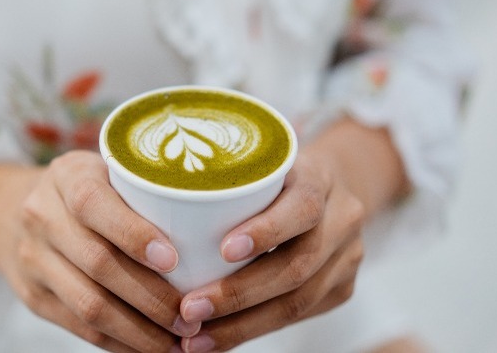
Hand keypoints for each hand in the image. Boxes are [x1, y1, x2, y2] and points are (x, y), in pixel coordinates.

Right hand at [0, 150, 197, 351]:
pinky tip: (149, 347)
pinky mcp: (33, 296)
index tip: (174, 259)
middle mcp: (42, 216)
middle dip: (150, 297)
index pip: (94, 205)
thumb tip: (215, 211)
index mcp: (66, 177)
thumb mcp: (103, 169)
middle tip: (191, 316)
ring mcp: (33, 259)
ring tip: (178, 339)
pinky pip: (79, 326)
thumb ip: (144, 186)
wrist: (7, 211)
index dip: (133, 234)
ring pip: (88, 304)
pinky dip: (119, 343)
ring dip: (138, 330)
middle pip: (97, 264)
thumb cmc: (81, 188)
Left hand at [175, 119, 406, 351]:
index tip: (223, 250)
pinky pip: (299, 316)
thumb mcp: (256, 161)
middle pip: (298, 266)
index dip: (266, 230)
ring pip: (299, 301)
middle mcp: (341, 218)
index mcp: (318, 179)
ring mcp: (347, 257)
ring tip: (195, 339)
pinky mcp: (341, 287)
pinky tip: (216, 339)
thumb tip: (149, 194)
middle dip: (239, 294)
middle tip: (189, 310)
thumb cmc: (274, 173)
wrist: (334, 182)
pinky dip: (253, 330)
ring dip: (242, 325)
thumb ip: (222, 177)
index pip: (301, 207)